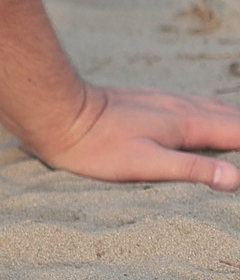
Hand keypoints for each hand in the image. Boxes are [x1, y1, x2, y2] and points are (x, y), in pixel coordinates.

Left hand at [26, 84, 239, 189]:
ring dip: (236, 118)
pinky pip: (195, 103)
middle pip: (233, 116)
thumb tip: (237, 178)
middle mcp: (182, 107)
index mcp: (188, 124)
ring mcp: (165, 100)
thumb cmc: (97, 146)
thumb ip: (191, 169)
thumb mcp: (145, 163)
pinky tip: (208, 114)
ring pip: (214, 106)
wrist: (58, 112)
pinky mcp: (149, 100)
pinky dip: (215, 111)